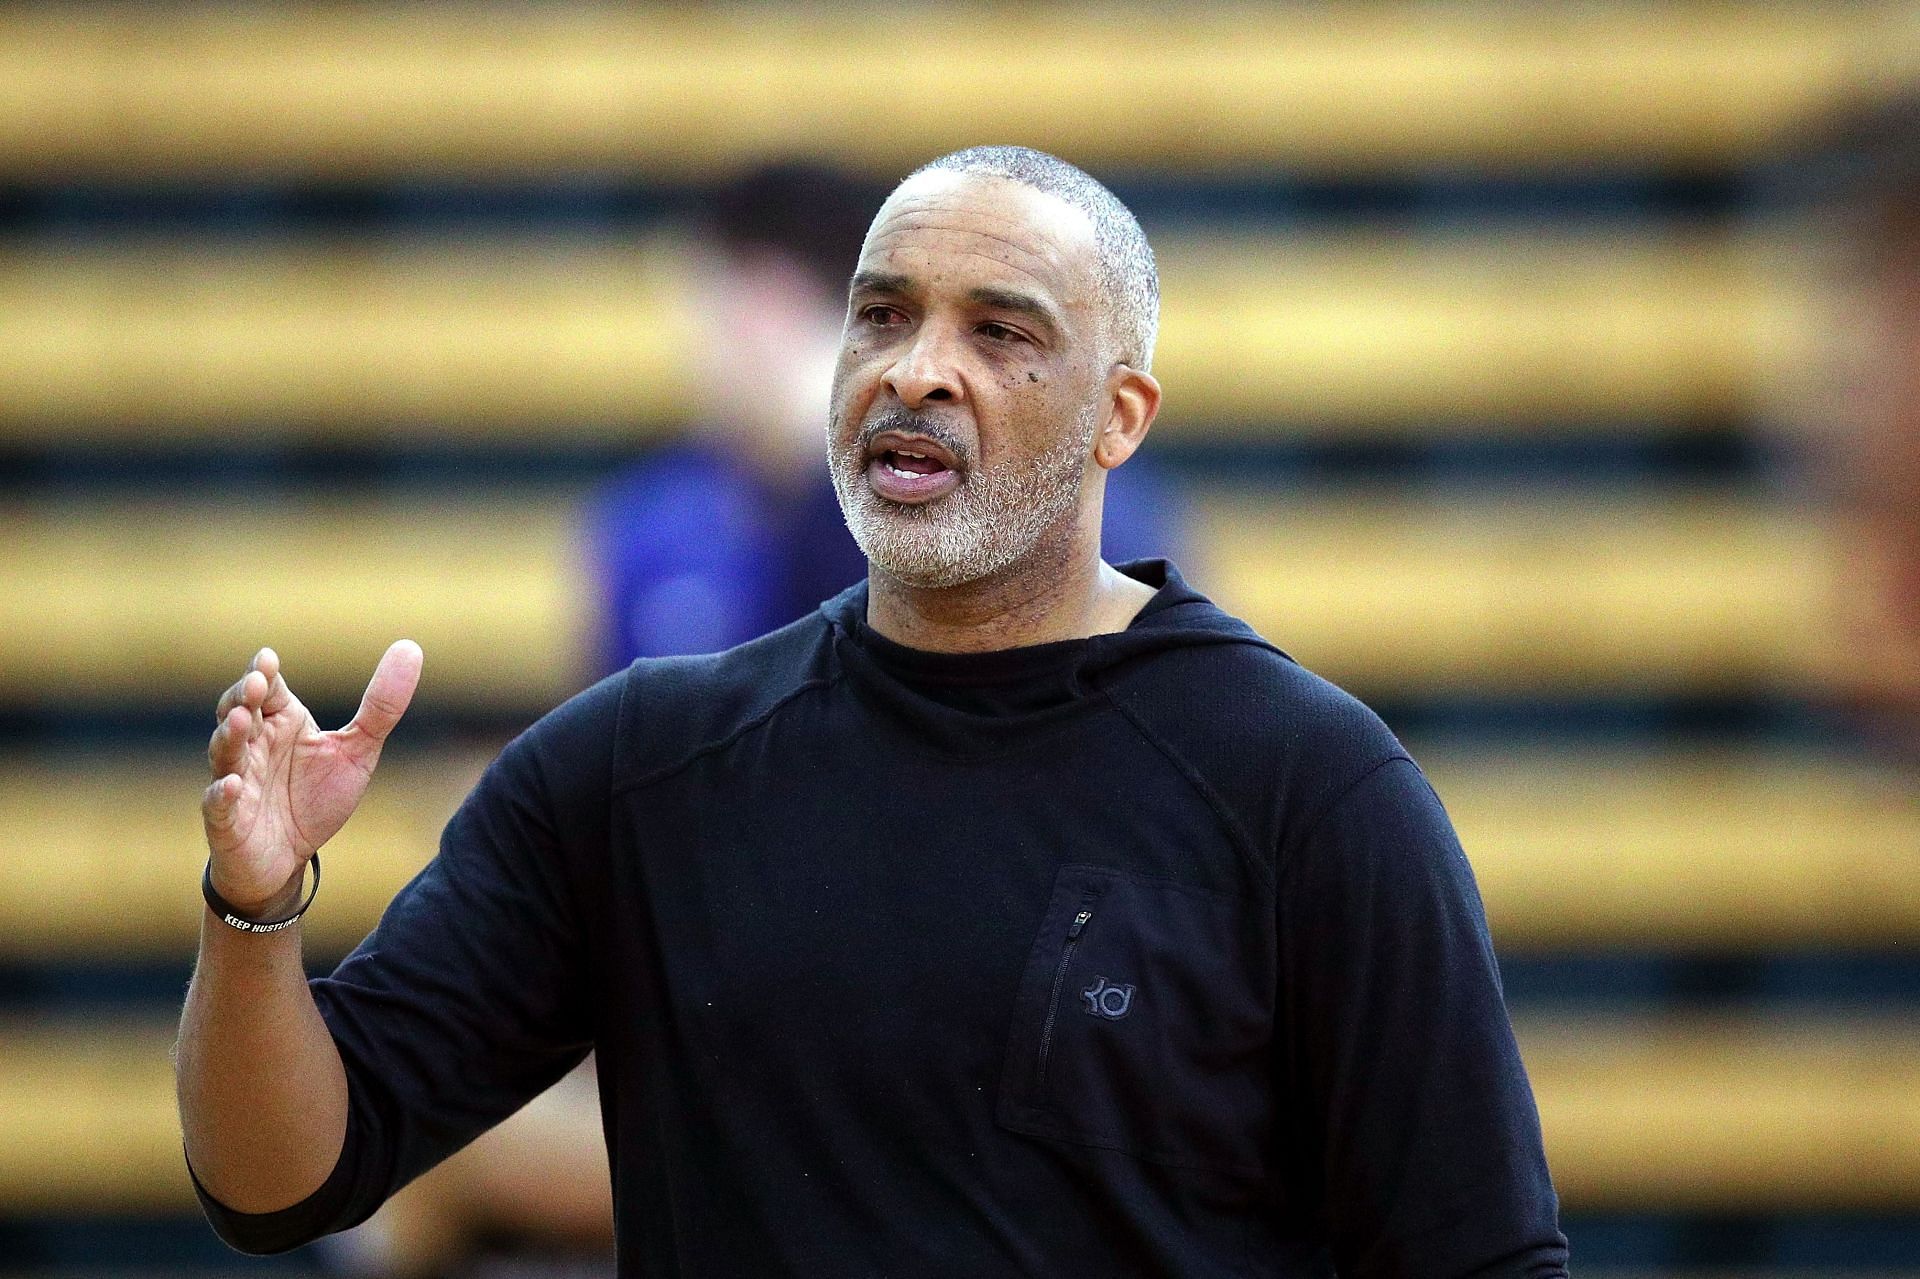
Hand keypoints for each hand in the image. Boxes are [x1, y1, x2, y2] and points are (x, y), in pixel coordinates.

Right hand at [202, 641, 422, 917]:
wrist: (289, 859)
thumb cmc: (314, 797)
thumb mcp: (356, 750)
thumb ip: (381, 705)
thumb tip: (411, 647)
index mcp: (280, 723)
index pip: (268, 689)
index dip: (263, 674)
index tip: (267, 659)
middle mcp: (252, 746)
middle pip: (237, 711)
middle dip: (242, 697)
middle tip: (255, 683)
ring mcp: (235, 780)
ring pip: (224, 753)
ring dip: (229, 736)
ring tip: (240, 720)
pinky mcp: (227, 820)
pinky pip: (218, 804)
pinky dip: (222, 794)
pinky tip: (231, 786)